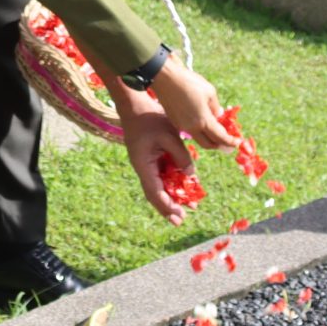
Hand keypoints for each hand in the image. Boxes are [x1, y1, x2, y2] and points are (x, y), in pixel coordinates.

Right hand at [113, 88, 193, 226]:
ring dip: (172, 195)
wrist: (135, 105)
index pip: (155, 192)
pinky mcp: (151, 157)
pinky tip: (185, 184)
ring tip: (189, 205)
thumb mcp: (170, 136)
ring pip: (159, 185)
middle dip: (168, 207)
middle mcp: (143, 168)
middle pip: (155, 193)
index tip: (179, 216)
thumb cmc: (151, 119)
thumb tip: (191, 175)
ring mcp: (146, 163)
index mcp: (143, 165)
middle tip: (181, 220)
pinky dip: (173, 181)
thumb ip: (181, 157)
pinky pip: (162, 174)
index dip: (167, 205)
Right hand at [151, 58, 233, 150]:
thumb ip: (216, 107)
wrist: (165, 79)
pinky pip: (190, 131)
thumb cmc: (189, 82)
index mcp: (203, 121)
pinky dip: (199, 132)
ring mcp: (182, 126)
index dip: (230, 141)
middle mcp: (192, 127)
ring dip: (209, 139)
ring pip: (198, 139)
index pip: (220, 137)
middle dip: (220, 145)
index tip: (237, 142)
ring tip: (216, 133)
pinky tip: (203, 124)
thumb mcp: (210, 91)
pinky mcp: (175, 122)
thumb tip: (218, 115)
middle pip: (208, 145)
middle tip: (228, 142)